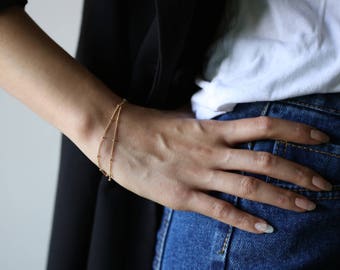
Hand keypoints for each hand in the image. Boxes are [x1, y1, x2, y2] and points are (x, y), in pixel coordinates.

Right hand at [97, 103, 331, 233]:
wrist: (116, 136)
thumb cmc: (149, 126)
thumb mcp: (185, 120)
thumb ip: (209, 128)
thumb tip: (228, 131)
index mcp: (212, 129)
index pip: (264, 126)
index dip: (296, 131)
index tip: (320, 138)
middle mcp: (212, 151)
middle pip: (266, 160)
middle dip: (300, 172)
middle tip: (324, 183)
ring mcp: (199, 174)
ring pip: (250, 186)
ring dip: (283, 197)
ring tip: (308, 205)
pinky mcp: (183, 196)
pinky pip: (221, 210)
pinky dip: (245, 220)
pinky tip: (265, 228)